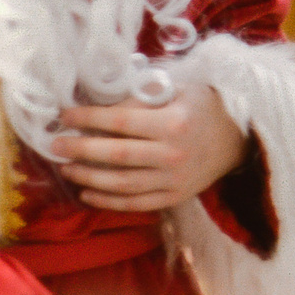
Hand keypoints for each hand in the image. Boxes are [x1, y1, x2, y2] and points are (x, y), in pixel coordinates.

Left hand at [51, 85, 246, 210]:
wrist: (239, 138)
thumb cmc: (201, 107)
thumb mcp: (176, 90)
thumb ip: (140, 98)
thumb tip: (96, 102)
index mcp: (173, 123)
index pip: (120, 122)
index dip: (88, 118)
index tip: (64, 116)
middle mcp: (174, 154)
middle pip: (116, 155)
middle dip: (80, 149)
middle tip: (55, 145)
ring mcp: (175, 179)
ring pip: (121, 183)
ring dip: (87, 177)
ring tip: (65, 168)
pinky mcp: (175, 196)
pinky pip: (135, 204)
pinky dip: (108, 201)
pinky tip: (86, 192)